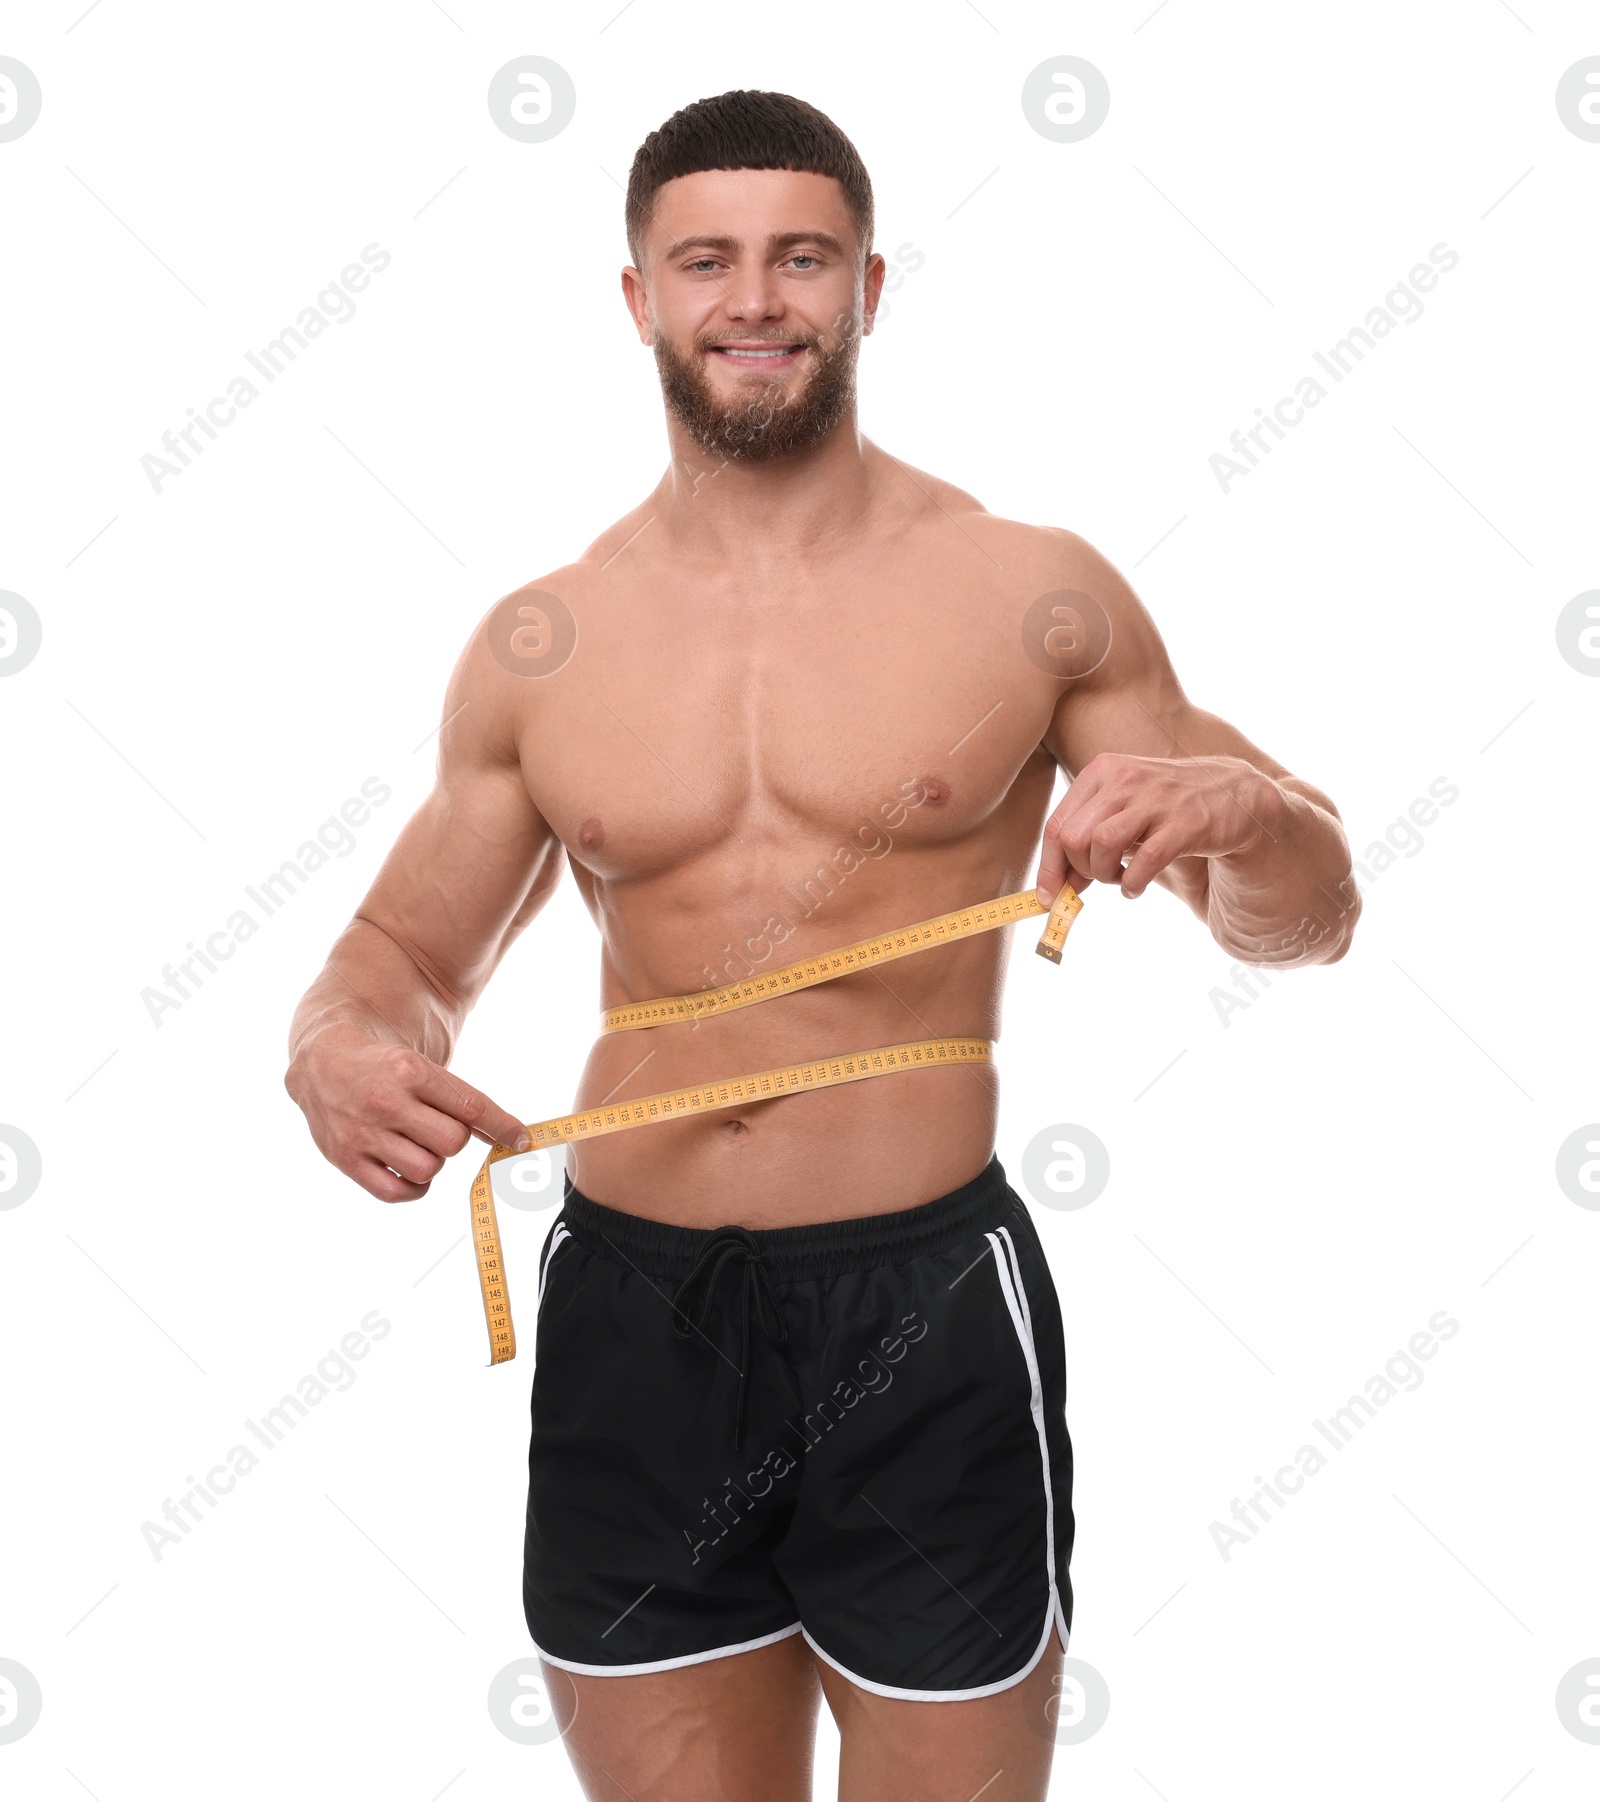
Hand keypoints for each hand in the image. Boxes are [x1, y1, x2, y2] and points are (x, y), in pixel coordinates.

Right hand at [285, 1030, 528, 1202]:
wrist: (321, 1063)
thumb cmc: (384, 1067)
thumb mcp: (421, 1066)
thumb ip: (462, 1100)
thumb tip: (513, 1136)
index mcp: (410, 1070)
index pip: (471, 1107)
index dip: (503, 1126)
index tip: (524, 1141)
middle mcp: (385, 1101)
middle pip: (453, 1142)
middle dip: (454, 1139)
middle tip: (434, 1125)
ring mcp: (363, 1133)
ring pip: (428, 1169)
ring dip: (432, 1161)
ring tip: (415, 1142)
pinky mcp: (346, 1160)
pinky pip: (397, 1192)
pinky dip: (413, 1187)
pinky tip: (407, 1167)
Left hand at [1036, 752, 1281, 901]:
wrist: (1233, 794)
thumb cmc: (1166, 807)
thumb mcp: (1122, 810)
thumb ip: (1089, 839)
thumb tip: (1057, 886)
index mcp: (1102, 772)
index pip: (1057, 825)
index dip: (1048, 867)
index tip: (1049, 896)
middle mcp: (1125, 780)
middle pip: (1074, 837)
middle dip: (1078, 871)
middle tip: (1098, 880)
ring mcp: (1156, 799)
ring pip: (1102, 844)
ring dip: (1105, 875)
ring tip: (1119, 879)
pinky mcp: (1185, 822)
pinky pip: (1144, 860)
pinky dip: (1132, 884)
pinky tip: (1136, 887)